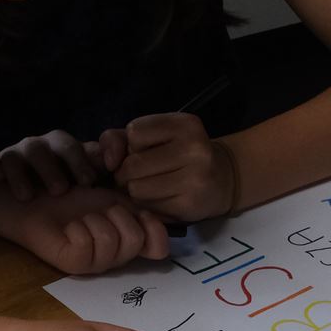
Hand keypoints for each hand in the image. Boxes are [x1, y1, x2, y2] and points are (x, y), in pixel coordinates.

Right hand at [0, 129, 108, 201]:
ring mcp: (17, 154)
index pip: (74, 147)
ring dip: (21, 174)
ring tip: (26, 197)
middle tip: (60, 191)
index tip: (88, 182)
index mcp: (65, 148)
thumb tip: (114, 162)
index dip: (81, 162)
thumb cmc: (69, 188)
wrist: (36, 194)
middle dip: (52, 169)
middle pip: (43, 150)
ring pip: (16, 155)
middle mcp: (41, 147)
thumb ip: (105, 168)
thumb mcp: (90, 179)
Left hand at [3, 185, 168, 273]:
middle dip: (118, 214)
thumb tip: (165, 220)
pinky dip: (78, 227)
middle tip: (100, 211)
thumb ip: (140, 210)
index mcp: (129, 243)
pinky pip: (87, 245)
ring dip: (95, 218)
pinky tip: (69, 227)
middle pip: (135, 239)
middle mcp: (116, 258)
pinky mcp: (73, 264)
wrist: (40, 198)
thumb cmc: (76, 198)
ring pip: (111, 241)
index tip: (140, 212)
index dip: (154, 228)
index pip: (159, 248)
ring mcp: (95, 264)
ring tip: (82, 218)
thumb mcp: (115, 198)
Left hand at [111, 114, 234, 221]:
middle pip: (133, 164)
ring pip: (137, 189)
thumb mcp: (154, 136)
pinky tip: (163, 199)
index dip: (133, 145)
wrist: (222, 179)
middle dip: (128, 172)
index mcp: (184, 124)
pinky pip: (149, 207)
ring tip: (151, 187)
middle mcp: (193, 147)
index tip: (147, 151)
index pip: (134, 133)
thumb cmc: (180, 154)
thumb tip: (107, 161)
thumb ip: (118, 139)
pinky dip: (148, 205)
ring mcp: (195, 178)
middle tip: (143, 174)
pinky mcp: (190, 205)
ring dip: (136, 191)